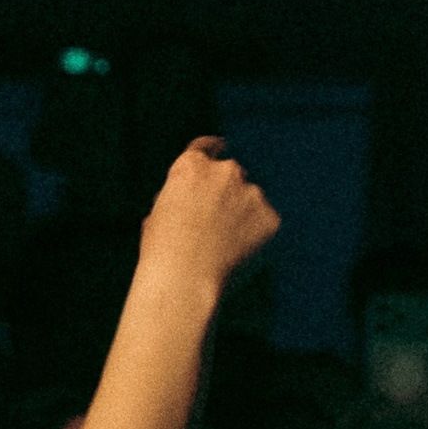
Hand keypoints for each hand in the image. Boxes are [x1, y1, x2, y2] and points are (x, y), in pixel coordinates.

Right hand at [138, 137, 279, 301]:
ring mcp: (252, 193)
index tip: (220, 148)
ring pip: (251, 201)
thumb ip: (177, 200)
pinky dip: (257, 238)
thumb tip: (187, 202)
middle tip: (216, 225)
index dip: (213, 149)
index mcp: (191, 167)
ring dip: (243, 217)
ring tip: (223, 250)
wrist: (185, 281)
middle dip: (228, 194)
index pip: (206, 147)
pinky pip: (265, 225)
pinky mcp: (271, 217)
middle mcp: (225, 172)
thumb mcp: (156, 217)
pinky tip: (238, 258)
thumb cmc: (162, 256)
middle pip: (232, 175)